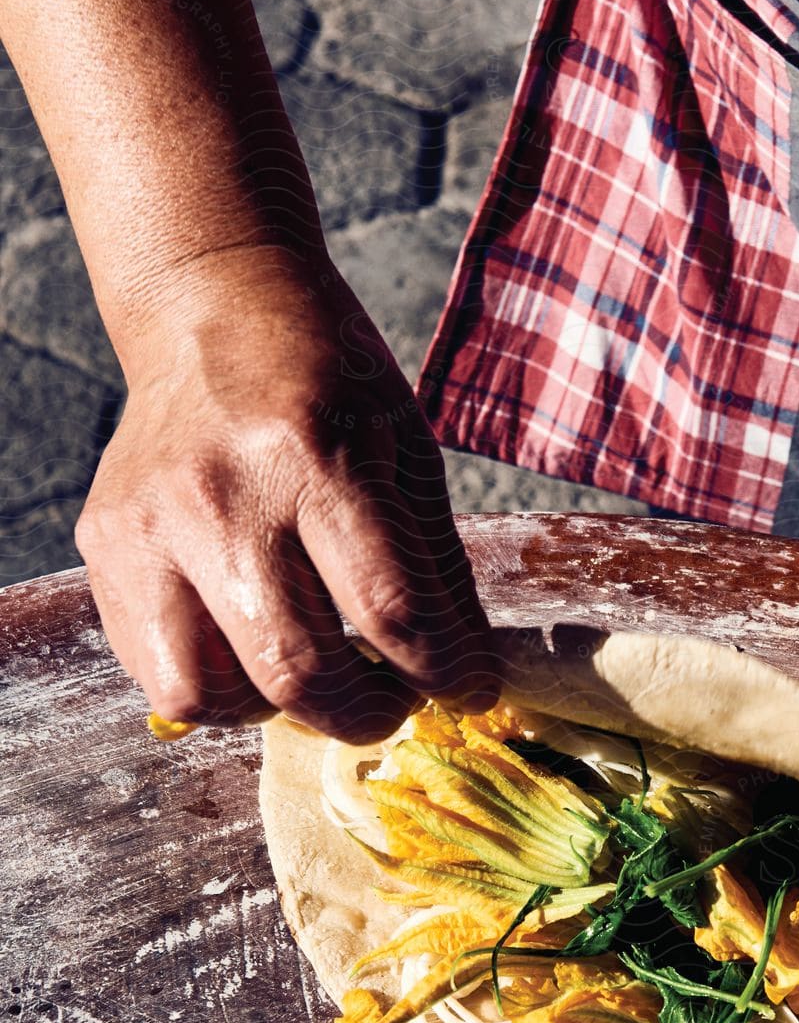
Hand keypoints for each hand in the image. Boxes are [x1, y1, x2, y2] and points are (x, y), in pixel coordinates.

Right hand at [76, 245, 497, 743]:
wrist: (212, 308)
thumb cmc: (328, 378)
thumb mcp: (407, 447)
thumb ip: (433, 560)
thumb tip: (461, 669)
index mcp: (316, 457)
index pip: (390, 610)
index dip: (445, 671)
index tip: (468, 690)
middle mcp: (222, 497)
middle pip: (299, 667)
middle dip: (369, 714)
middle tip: (396, 704)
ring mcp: (150, 526)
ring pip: (213, 692)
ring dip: (285, 714)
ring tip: (322, 683)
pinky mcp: (106, 545)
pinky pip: (158, 669)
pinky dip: (220, 693)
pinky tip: (258, 657)